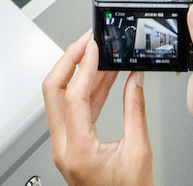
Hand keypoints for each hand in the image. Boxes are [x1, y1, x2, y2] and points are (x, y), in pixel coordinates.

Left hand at [43, 34, 151, 185]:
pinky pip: (73, 110)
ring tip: (99, 53)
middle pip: (52, 91)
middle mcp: (64, 148)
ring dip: (78, 72)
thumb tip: (135, 79)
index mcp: (78, 150)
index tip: (95, 45)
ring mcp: (64, 147)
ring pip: (59, 98)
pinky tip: (103, 77)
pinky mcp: (71, 146)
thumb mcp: (139, 152)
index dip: (83, 65)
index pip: (73, 96)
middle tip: (87, 41)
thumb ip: (135, 110)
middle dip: (69, 61)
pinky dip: (86, 89)